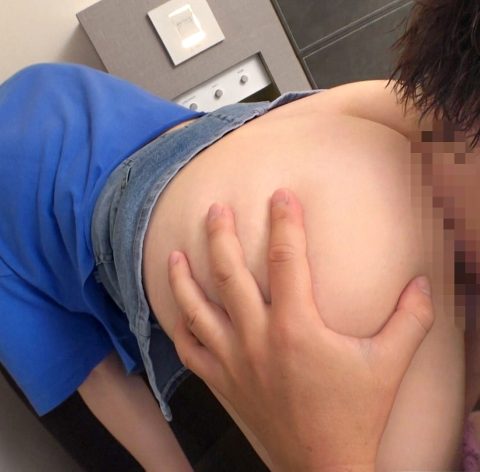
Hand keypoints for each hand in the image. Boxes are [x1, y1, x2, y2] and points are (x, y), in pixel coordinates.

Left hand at [167, 188, 434, 471]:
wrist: (322, 466)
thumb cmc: (355, 414)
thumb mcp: (389, 364)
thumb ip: (411, 321)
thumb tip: (424, 283)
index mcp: (296, 327)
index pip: (288, 259)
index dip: (285, 223)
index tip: (281, 196)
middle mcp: (257, 338)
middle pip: (229, 274)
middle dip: (220, 236)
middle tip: (215, 209)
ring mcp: (233, 361)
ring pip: (197, 309)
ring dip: (184, 277)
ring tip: (175, 252)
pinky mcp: (221, 382)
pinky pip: (189, 349)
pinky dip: (178, 326)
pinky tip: (176, 310)